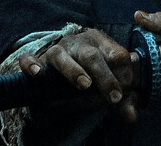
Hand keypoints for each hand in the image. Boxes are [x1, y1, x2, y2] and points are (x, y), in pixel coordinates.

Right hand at [17, 27, 140, 123]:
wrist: (62, 63)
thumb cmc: (91, 74)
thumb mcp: (109, 84)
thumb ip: (122, 100)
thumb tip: (131, 118)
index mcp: (100, 43)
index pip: (117, 54)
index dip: (124, 74)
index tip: (124, 94)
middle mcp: (77, 44)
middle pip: (92, 56)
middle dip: (105, 77)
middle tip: (114, 97)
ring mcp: (55, 51)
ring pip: (62, 57)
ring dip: (74, 72)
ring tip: (85, 86)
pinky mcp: (37, 60)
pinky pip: (29, 59)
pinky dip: (31, 64)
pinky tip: (36, 73)